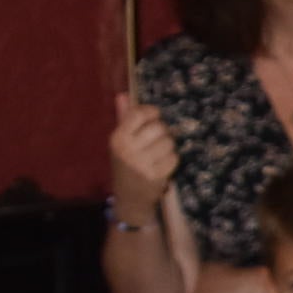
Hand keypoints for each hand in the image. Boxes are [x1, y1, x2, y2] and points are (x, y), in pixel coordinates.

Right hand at [108, 93, 176, 219]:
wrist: (129, 197)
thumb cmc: (126, 164)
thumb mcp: (121, 141)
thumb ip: (124, 118)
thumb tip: (123, 95)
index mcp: (117, 138)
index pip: (138, 114)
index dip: (151, 112)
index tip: (154, 116)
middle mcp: (127, 149)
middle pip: (158, 127)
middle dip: (162, 132)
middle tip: (156, 140)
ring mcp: (141, 164)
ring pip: (169, 142)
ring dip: (168, 147)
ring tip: (158, 154)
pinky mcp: (155, 176)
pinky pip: (174, 158)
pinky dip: (172, 160)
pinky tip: (162, 165)